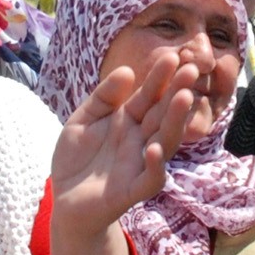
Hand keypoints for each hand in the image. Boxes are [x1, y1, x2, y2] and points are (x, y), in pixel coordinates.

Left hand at [50, 51, 202, 254]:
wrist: (64, 199)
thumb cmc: (77, 158)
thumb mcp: (83, 119)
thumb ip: (103, 97)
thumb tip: (127, 71)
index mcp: (129, 120)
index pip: (148, 96)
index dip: (159, 78)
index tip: (170, 56)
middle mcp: (140, 139)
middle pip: (162, 114)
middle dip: (176, 92)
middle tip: (189, 69)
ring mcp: (139, 164)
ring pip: (164, 142)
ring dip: (174, 121)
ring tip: (182, 98)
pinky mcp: (133, 190)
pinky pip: (150, 179)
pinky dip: (154, 166)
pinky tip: (153, 150)